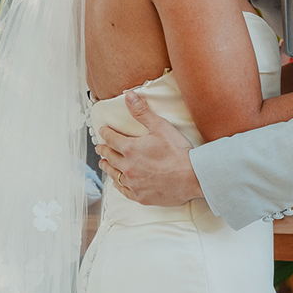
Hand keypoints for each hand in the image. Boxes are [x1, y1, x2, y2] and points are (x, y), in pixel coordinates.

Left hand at [95, 90, 205, 206]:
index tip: (102, 130)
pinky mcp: (141, 196)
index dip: (105, 133)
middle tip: (100, 147)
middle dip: (103, 150)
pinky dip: (118, 185)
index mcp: (130, 149)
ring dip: (107, 167)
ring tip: (103, 163)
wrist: (191, 176)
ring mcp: (134, 183)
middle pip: (110, 157)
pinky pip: (124, 191)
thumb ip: (142, 112)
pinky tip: (117, 183)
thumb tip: (128, 96)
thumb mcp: (160, 126)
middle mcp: (128, 167)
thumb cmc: (178, 152)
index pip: (111, 139)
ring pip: (114, 174)